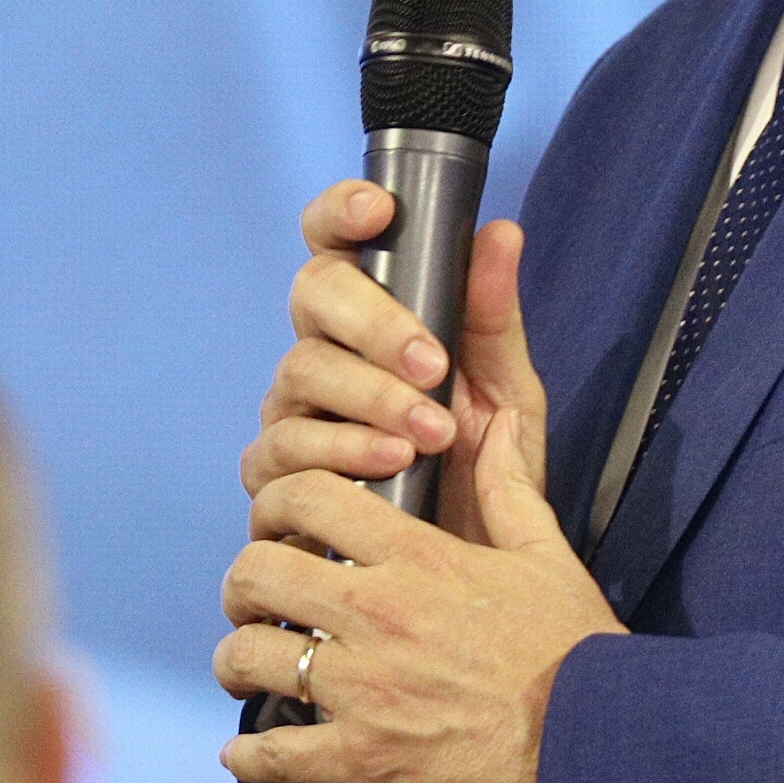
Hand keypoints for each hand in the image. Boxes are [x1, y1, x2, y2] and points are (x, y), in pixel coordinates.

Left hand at [214, 393, 618, 782]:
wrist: (600, 752)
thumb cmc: (579, 656)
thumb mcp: (548, 558)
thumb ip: (509, 488)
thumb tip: (498, 424)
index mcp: (418, 558)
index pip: (308, 496)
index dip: (276, 502)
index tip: (275, 524)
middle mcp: (379, 615)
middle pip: (258, 571)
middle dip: (243, 585)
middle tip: (253, 601)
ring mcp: (365, 689)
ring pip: (249, 656)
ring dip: (239, 662)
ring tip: (248, 668)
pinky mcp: (364, 758)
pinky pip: (275, 753)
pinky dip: (252, 755)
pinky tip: (248, 753)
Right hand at [241, 193, 560, 547]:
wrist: (466, 571)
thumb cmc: (482, 472)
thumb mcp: (508, 394)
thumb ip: (495, 318)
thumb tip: (501, 232)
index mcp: (370, 318)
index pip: (334, 243)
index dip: (340, 212)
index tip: (378, 211)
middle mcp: (322, 353)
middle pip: (312, 296)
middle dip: (374, 326)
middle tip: (433, 366)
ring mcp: (292, 410)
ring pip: (298, 371)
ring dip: (369, 399)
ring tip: (429, 435)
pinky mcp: (276, 477)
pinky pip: (282, 448)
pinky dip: (339, 455)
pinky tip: (388, 467)